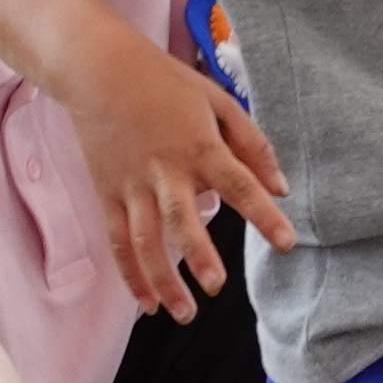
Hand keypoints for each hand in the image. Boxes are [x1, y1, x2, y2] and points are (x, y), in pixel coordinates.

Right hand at [58, 49, 289, 321]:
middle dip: (197, 253)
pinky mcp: (106, 193)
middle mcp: (163, 170)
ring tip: (185, 314)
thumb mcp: (217, 101)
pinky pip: (118, 241)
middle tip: (216, 286)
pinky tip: (148, 304)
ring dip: (162, 279)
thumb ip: (252, 145)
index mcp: (198, 146)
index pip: (237, 184)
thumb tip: (281, 188)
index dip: (262, 213)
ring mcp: (130, 184)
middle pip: (180, 218)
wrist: (97, 68)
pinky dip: (131, 274)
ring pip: (144, 240)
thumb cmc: (165, 83)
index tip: (286, 241)